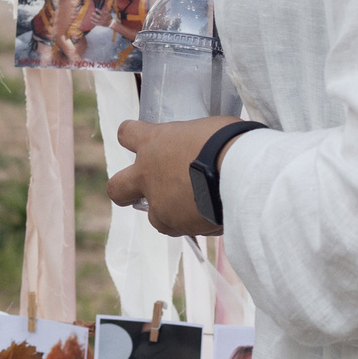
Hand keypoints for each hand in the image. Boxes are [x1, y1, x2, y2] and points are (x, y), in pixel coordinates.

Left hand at [105, 116, 242, 236]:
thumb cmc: (228, 141)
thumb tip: (201, 150)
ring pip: (153, 216)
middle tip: (140, 192)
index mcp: (153, 142)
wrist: (241, 172)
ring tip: (195, 205)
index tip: (142, 140)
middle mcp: (147, 173)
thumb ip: (192, 143)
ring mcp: (159, 202)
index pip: (127, 134)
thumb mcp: (206, 130)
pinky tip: (209, 216)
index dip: (132, 137)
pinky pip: (179, 228)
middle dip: (125, 190)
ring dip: (168, 212)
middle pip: (117, 187)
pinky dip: (190, 224)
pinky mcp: (175, 224)